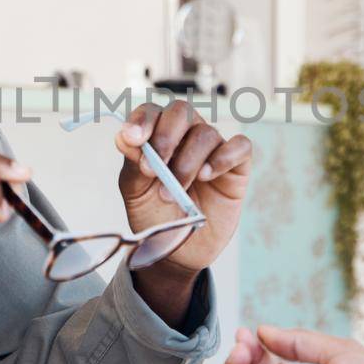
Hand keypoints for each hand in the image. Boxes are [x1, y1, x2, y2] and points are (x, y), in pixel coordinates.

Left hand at [114, 101, 251, 310]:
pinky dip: (224, 157)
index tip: (133, 139)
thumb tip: (123, 137)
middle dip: (166, 136)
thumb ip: (133, 164)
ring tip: (176, 191)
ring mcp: (213, 150)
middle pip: (182, 112)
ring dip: (187, 162)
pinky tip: (207, 176)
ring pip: (206, 134)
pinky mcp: (236, 167)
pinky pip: (240, 146)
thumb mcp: (136, 193)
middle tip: (155, 168)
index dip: (143, 120)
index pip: (152, 112)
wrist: (177, 251)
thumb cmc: (155, 216)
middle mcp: (186, 137)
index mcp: (158, 136)